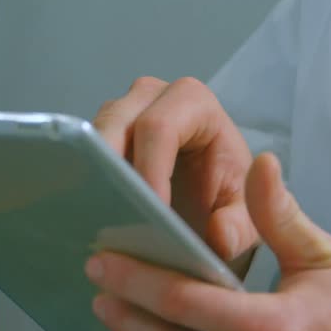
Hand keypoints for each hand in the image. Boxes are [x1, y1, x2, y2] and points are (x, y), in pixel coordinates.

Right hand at [92, 76, 257, 263]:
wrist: (209, 200)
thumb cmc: (226, 197)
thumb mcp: (246, 219)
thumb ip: (241, 227)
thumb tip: (219, 234)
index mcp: (194, 102)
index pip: (160, 127)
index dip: (149, 169)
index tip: (152, 213)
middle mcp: (152, 95)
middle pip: (116, 123)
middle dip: (113, 171)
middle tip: (117, 218)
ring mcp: (121, 111)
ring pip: (93, 136)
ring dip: (95, 176)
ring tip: (105, 217)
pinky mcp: (101, 132)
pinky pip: (83, 151)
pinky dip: (86, 179)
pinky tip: (92, 210)